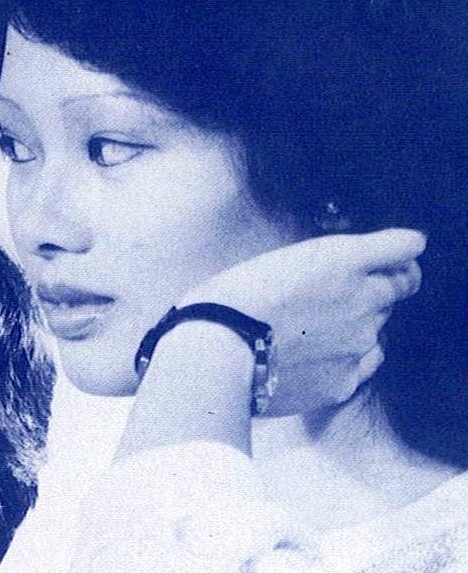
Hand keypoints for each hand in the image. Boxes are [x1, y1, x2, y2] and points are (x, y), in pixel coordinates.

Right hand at [179, 229, 425, 414]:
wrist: (217, 350)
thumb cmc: (235, 295)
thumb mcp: (284, 260)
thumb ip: (329, 264)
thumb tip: (348, 273)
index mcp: (345, 259)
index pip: (408, 247)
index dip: (404, 250)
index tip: (396, 255)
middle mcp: (364, 298)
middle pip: (401, 286)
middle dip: (384, 285)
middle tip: (351, 291)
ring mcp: (359, 343)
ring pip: (379, 325)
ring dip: (361, 321)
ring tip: (317, 327)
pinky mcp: (346, 379)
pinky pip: (364, 362)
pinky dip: (349, 356)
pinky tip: (316, 355)